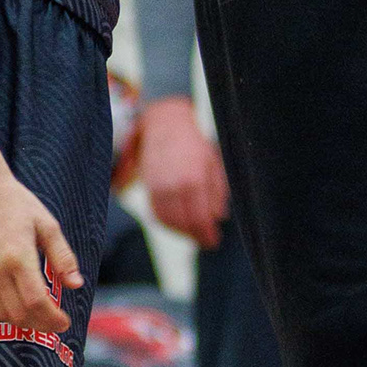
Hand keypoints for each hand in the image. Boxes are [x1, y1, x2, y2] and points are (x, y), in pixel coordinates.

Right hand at [0, 165, 81, 333]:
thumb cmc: (17, 204)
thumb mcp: (48, 225)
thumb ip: (62, 257)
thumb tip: (76, 285)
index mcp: (18, 256)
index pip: (36, 302)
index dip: (52, 318)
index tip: (64, 322)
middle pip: (19, 314)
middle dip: (40, 325)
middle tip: (55, 323)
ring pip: (0, 314)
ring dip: (21, 322)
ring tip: (38, 318)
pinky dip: (0, 314)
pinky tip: (15, 309)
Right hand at [140, 97, 230, 248]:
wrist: (164, 125)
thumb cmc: (193, 143)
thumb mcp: (212, 162)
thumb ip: (217, 191)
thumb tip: (219, 217)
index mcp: (194, 178)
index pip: (201, 218)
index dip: (207, 234)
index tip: (214, 242)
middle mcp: (174, 185)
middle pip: (184, 223)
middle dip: (196, 236)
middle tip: (206, 241)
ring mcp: (158, 186)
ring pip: (168, 221)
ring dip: (181, 232)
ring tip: (193, 235)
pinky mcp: (148, 186)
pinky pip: (156, 213)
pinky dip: (166, 224)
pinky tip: (177, 225)